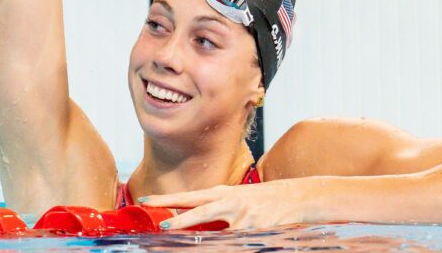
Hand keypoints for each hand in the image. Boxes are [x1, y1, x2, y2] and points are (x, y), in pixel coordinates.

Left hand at [141, 179, 312, 230]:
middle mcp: (230, 202)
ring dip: (201, 242)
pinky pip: (236, 244)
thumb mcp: (235, 199)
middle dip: (181, 219)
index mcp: (222, 194)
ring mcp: (244, 217)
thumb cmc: (260, 200)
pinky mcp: (256, 231)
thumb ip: (214, 209)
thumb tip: (187, 222)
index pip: (189, 196)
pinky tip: (225, 245)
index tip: (146, 201)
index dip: (167, 199)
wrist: (294, 196)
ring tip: (183, 242)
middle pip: (200, 209)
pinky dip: (227, 247)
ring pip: (217, 233)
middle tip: (163, 225)